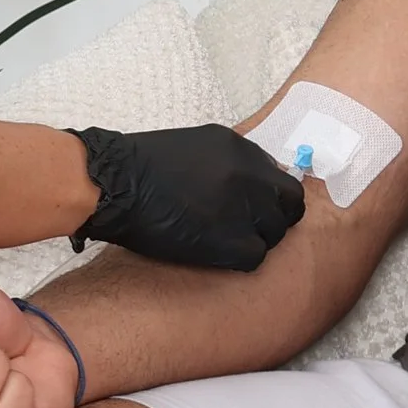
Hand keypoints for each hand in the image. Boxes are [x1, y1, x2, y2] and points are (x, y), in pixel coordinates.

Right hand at [72, 121, 305, 270]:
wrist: (117, 183)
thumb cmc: (140, 167)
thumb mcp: (194, 148)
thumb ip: (226, 162)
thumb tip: (243, 183)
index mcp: (241, 148)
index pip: (278, 176)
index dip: (268, 197)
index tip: (254, 209)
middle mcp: (252, 173)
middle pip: (290, 203)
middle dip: (275, 218)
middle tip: (251, 231)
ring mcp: (246, 206)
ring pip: (275, 232)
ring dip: (257, 240)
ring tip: (225, 244)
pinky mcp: (235, 239)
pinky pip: (257, 256)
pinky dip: (240, 259)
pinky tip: (217, 256)